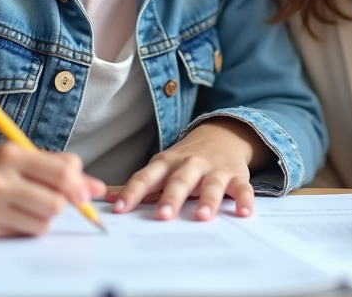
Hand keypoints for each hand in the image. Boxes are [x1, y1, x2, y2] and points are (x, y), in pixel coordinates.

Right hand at [0, 145, 105, 236]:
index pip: (62, 173)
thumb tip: (98, 189)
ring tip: (30, 204)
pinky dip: (28, 226)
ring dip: (45, 216)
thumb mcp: (25, 155)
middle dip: (62, 203)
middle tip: (52, 196)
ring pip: (43, 223)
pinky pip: (24, 234)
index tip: (84, 194)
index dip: (80, 186)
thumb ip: (61, 167)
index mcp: (12, 155)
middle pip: (56, 203)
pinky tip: (14, 214)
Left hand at [108, 118, 269, 220]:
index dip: (132, 192)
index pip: (146, 178)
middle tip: (163, 216)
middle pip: (179, 181)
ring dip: (207, 200)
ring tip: (202, 216)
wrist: (222, 135)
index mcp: (167, 163)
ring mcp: (214, 170)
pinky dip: (244, 200)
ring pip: (211, 185)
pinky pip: (242, 189)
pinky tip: (244, 213)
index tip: (120, 209)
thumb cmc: (186, 159)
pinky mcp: (236, 176)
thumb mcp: (161, 166)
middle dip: (171, 198)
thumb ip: (139, 184)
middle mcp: (190, 164)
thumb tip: (107, 199)